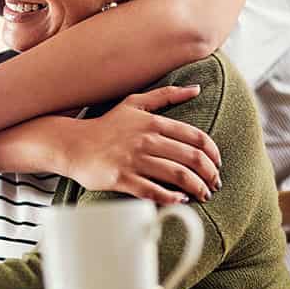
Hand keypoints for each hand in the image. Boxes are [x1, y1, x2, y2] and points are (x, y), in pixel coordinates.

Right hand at [64, 85, 220, 204]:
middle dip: (210, 175)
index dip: (213, 154)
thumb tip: (196, 89)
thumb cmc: (105, 126)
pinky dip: (172, 198)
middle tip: (214, 184)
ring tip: (203, 195)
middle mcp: (145, 140)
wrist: (72, 145)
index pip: (196, 138)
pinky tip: (179, 200)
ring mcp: (133, 160)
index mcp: (152, 122)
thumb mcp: (134, 103)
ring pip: (177, 175)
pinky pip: (154, 191)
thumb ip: (166, 95)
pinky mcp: (121, 178)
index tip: (217, 165)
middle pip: (191, 159)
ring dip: (197, 188)